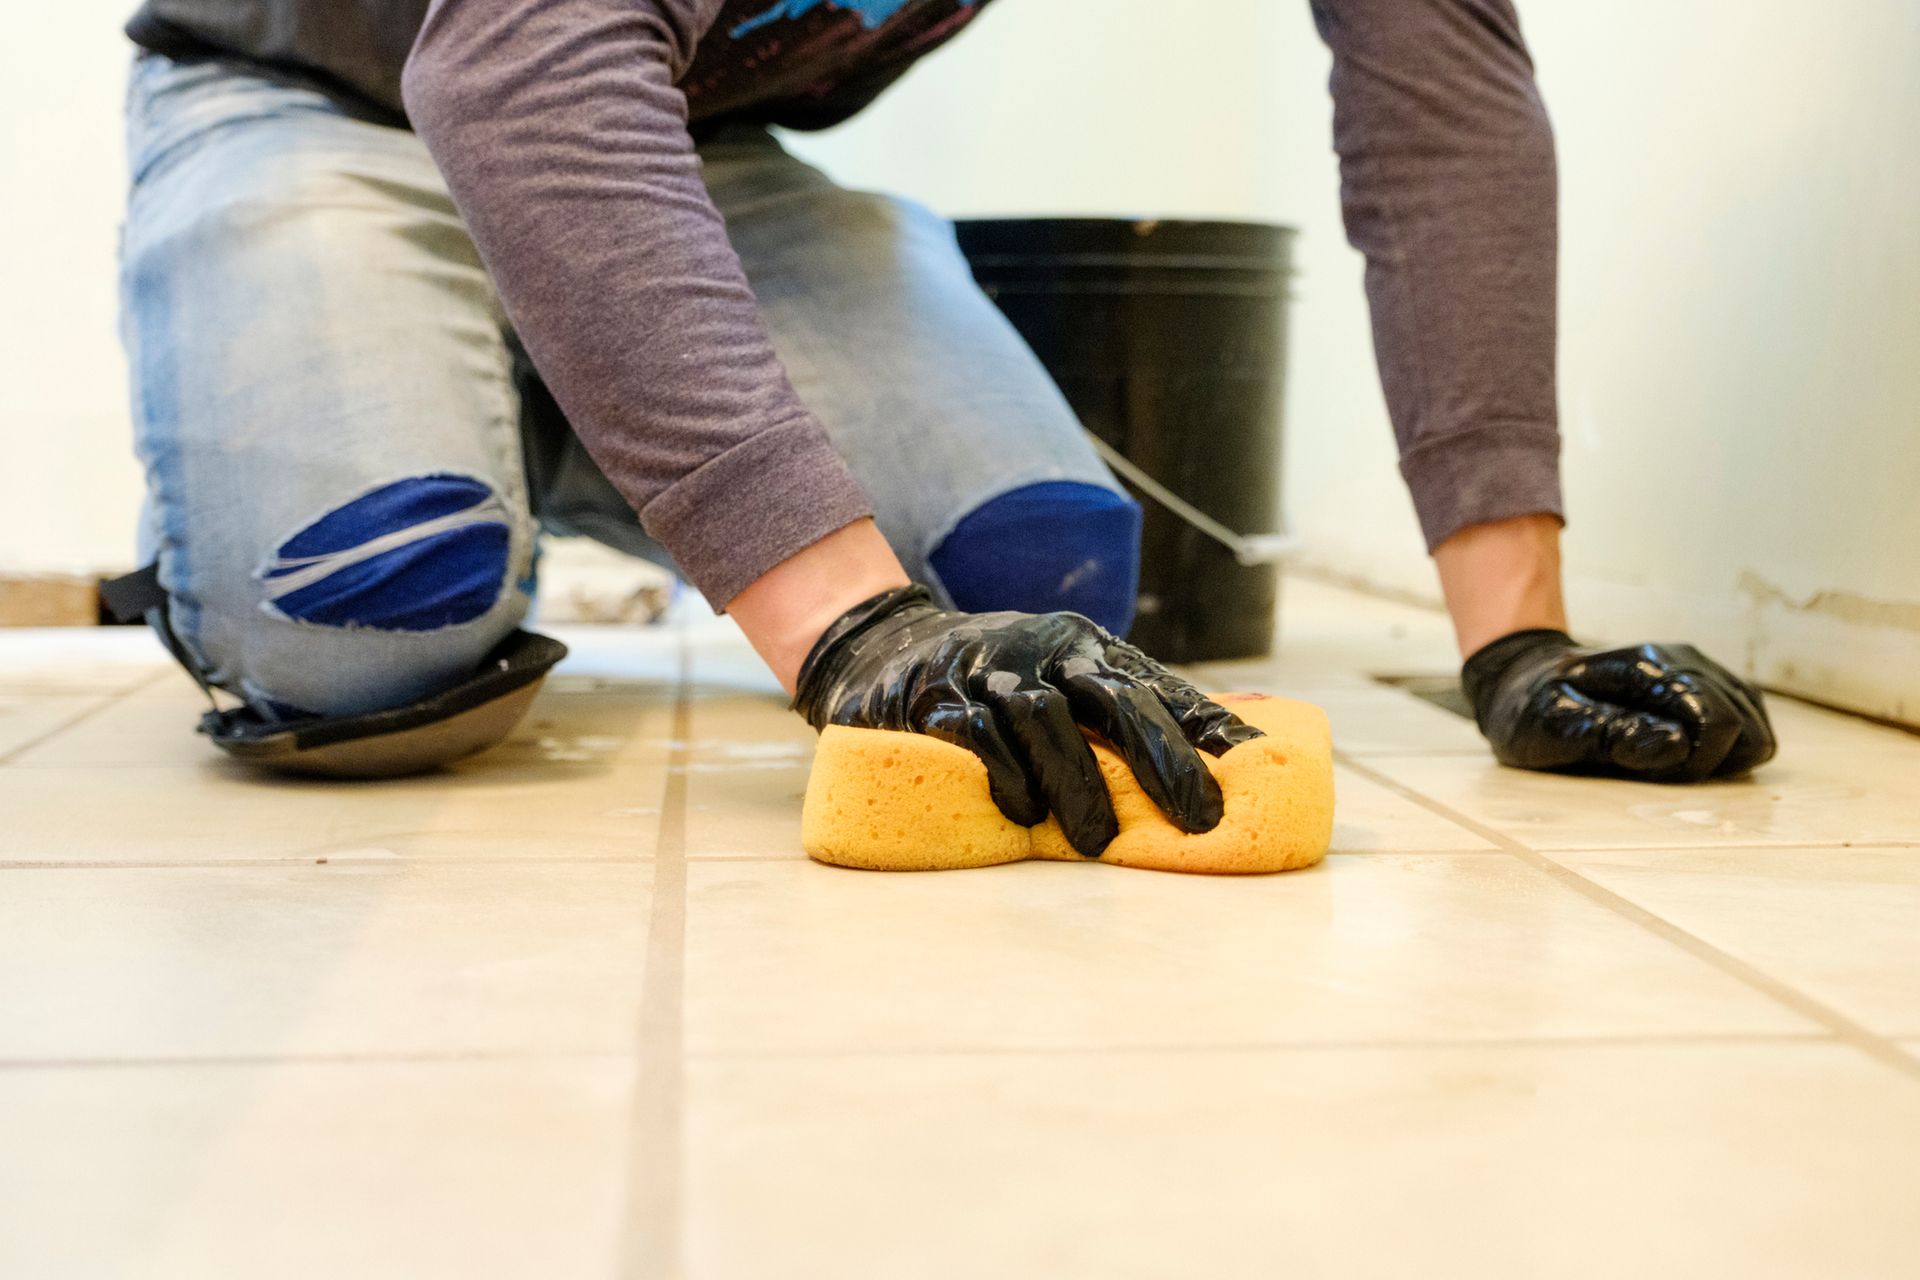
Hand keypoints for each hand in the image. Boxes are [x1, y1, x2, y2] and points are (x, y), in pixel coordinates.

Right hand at [791, 586, 1262, 855]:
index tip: (1251, 768)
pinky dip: (1006, 776)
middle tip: (1198, 819)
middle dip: (1163, 759)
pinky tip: (1025, 816)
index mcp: (1082, 646)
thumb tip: (1222, 760)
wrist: (881, 650)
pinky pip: (976, 735)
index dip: (1205, 725)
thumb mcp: (1057, 682)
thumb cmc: (995, 684)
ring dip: (1079, 783)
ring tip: (1101, 843)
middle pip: (1115, 697)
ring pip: (1045, 717)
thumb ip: (1122, 716)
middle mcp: (1041, 649)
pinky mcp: (933, 699)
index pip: (1157, 683)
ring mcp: (985, 671)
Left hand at [1461, 629, 1776, 781]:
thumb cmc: (1534, 707)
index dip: (1697, 761)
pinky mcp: (1707, 686)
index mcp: (1648, 666)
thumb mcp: (1550, 724)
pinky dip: (1731, 748)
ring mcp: (1700, 669)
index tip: (1654, 770)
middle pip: (1742, 724)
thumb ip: (1609, 733)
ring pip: (1753, 723)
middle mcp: (1684, 659)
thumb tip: (1674, 743)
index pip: (1716, 719)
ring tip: (1671, 764)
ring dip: (1724, 756)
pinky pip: (1748, 720)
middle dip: (1709, 761)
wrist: (1525, 678)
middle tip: (1656, 770)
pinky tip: (1693, 758)